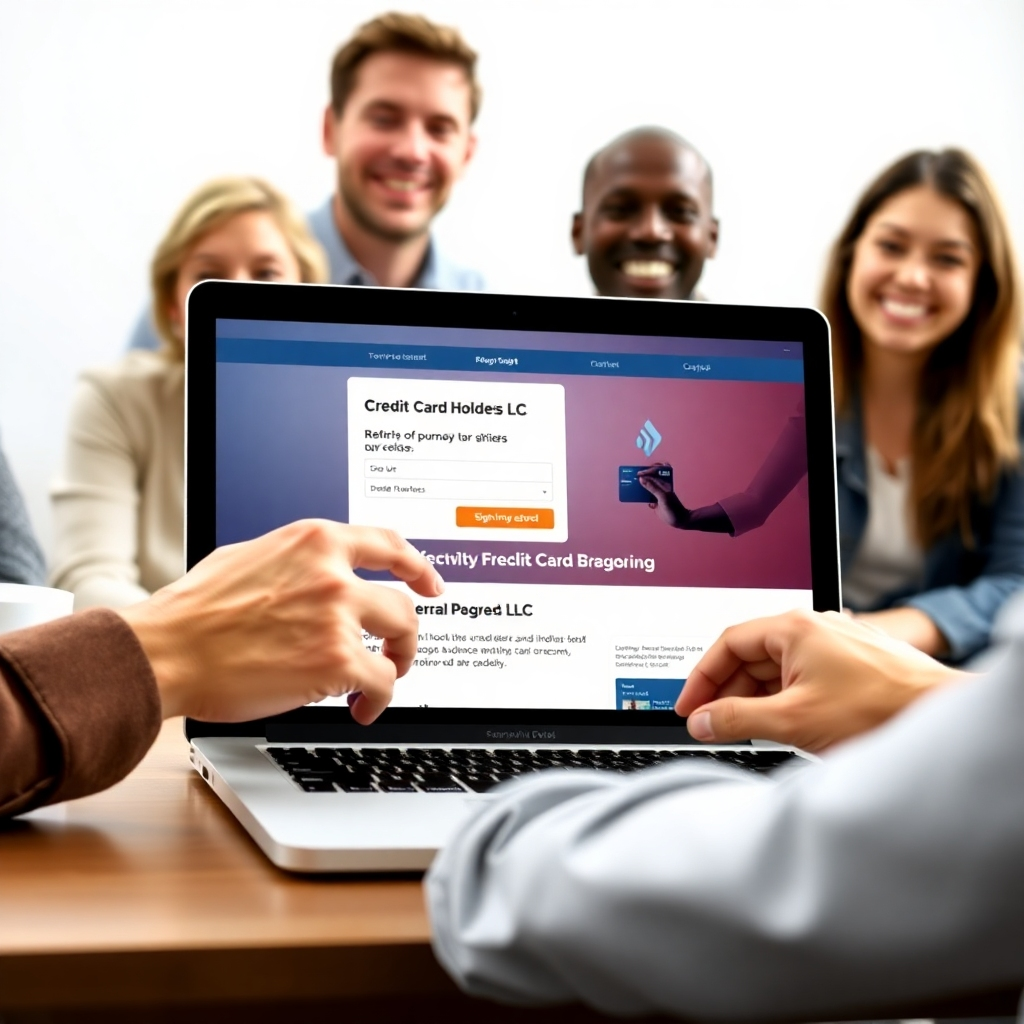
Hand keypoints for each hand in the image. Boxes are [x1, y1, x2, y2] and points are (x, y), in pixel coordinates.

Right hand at [119, 520, 443, 724]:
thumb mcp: (250, 556)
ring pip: (400, 639)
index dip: (417, 565)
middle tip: (398, 649)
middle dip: (405, 632)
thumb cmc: (195, 611)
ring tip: (380, 680)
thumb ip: (297, 560)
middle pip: (402, 601)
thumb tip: (320, 573)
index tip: (431, 583)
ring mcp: (337, 616)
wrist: (166, 651)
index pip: (387, 544)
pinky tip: (361, 708)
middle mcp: (332, 573)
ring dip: (396, 663)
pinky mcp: (335, 661)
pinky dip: (378, 698)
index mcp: (314, 541)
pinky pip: (381, 681)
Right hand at [637, 463, 687, 526]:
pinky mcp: (655, 502)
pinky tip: (639, 498)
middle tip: (634, 477)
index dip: (646, 471)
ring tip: (632, 486)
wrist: (679, 520)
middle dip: (642, 476)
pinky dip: (643, 497)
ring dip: (641, 487)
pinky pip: (646, 497)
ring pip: (647, 487)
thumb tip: (641, 479)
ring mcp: (657, 494)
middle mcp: (660, 486)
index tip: (638, 474)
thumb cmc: (673, 507)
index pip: (654, 472)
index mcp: (664, 482)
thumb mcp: (662, 496)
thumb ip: (652, 487)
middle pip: (650, 477)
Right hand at [675, 609, 963, 751]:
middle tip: (710, 723)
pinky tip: (780, 724)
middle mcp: (813, 627)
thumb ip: (736, 720)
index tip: (688, 705)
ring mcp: (833, 644)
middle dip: (726, 692)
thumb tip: (701, 721)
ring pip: (776, 668)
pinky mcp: (849, 663)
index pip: (728, 643)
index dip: (701, 677)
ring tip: (744, 730)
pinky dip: (782, 698)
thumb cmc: (879, 710)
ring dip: (754, 698)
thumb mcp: (792, 720)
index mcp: (794, 627)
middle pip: (750, 655)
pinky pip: (800, 675)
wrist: (941, 716)